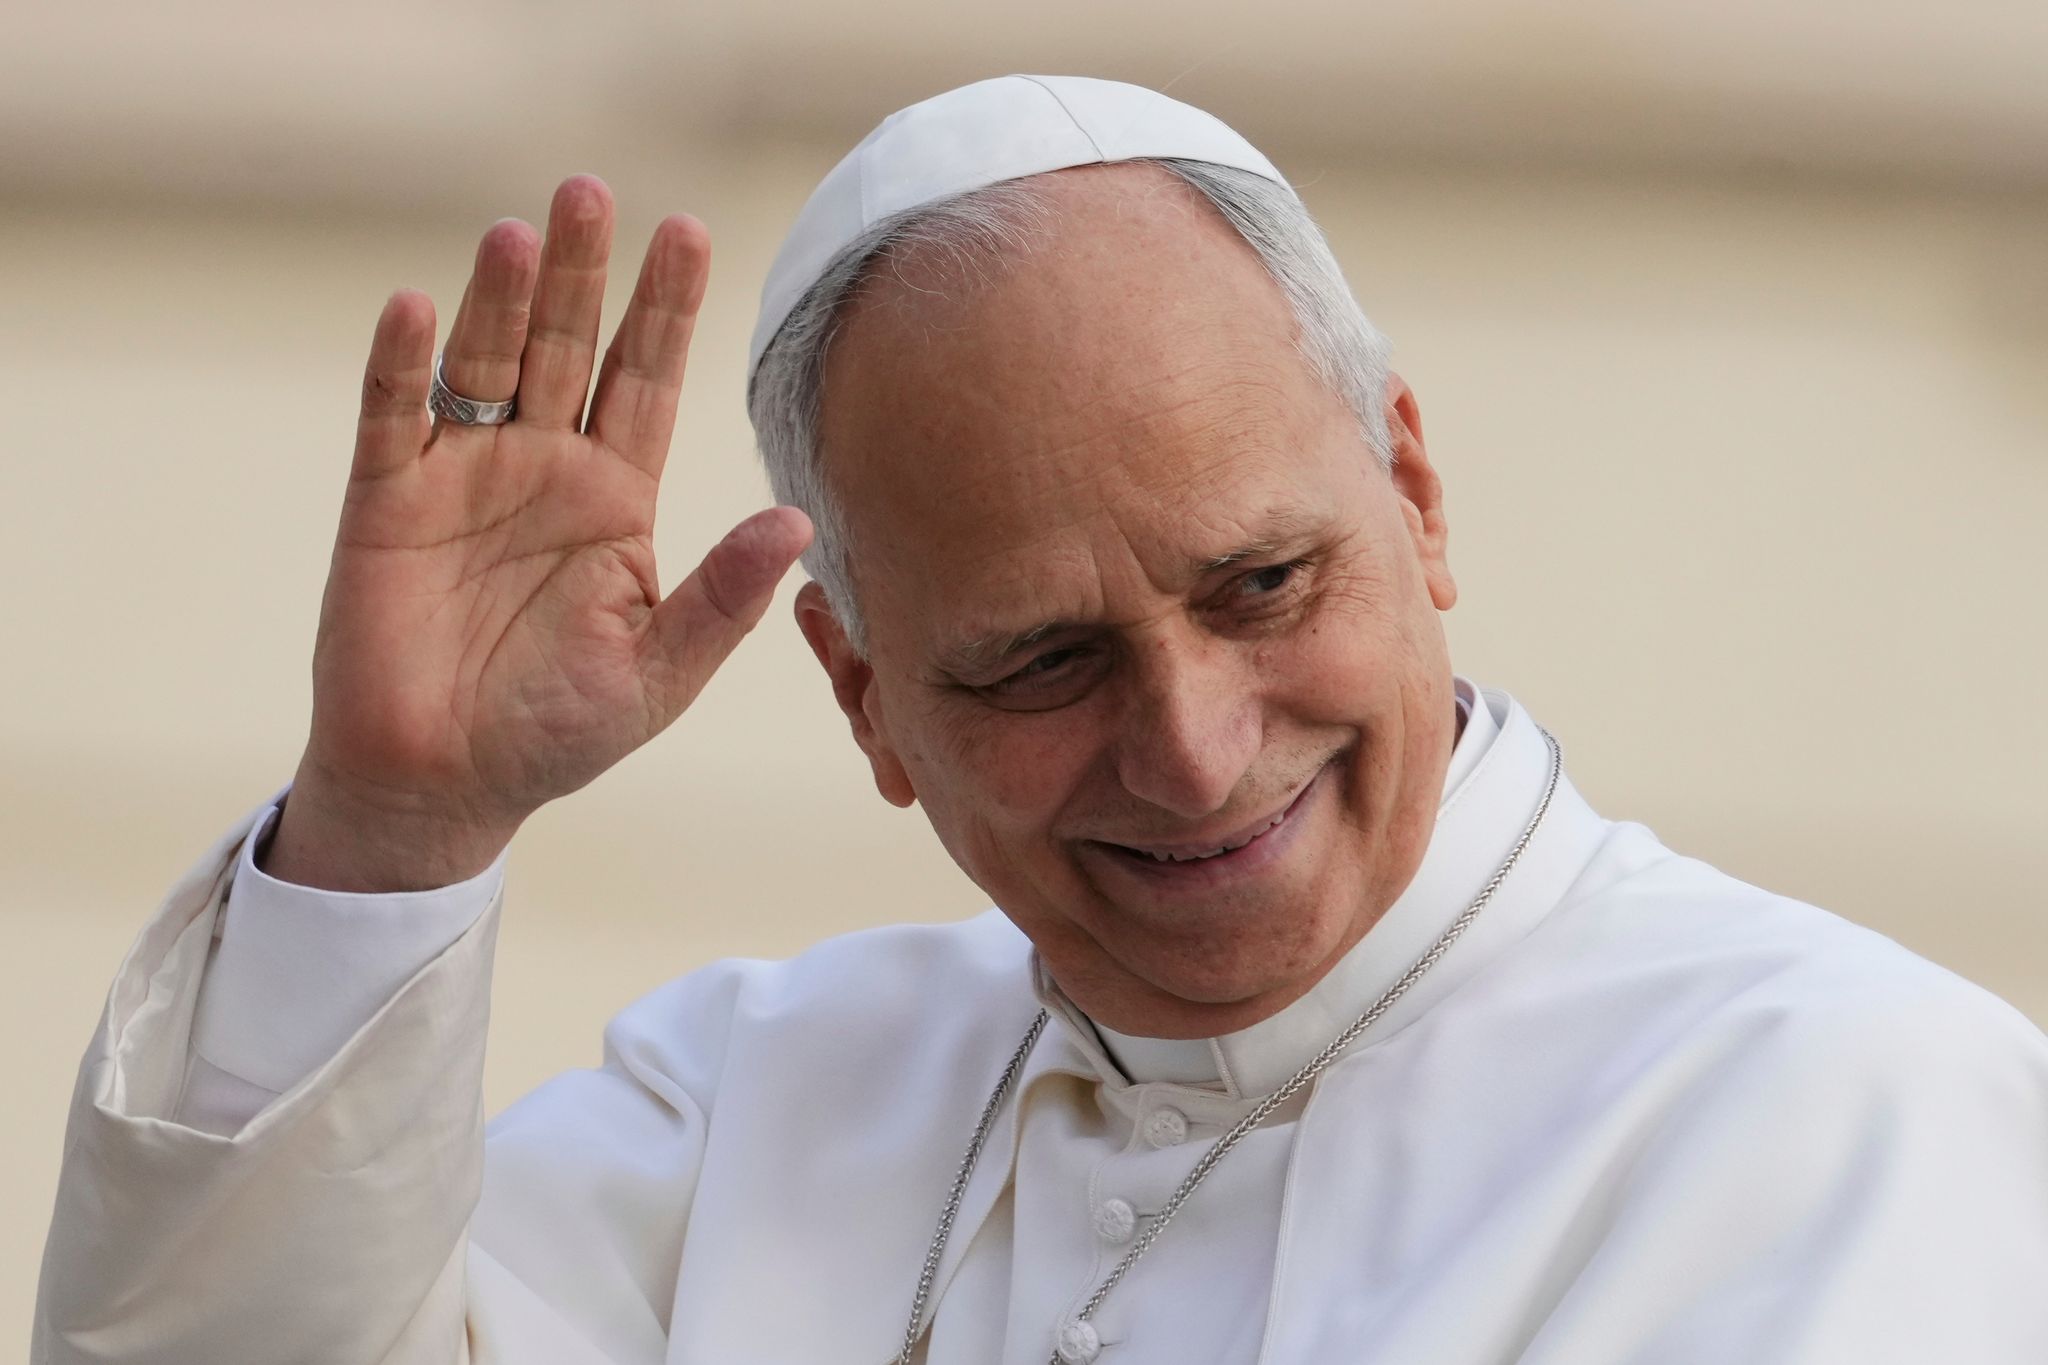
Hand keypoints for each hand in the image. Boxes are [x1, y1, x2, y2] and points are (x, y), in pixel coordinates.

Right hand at [266, 176, 811, 891]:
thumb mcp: (658, 671)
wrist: (444, 786)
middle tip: (595, 192)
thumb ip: (721, 597)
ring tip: (521, 233)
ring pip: (486, 363)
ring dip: (500, 300)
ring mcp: (462, 474)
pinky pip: (391, 417)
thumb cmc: (558, 732)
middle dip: (584, 275)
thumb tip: (796, 524)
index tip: (691, 235)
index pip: (647, 383)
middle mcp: (544, 466)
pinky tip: (413, 308)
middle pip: (569, 348)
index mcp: (616, 498)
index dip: (666, 312)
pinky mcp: (385, 500)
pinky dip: (399, 364)